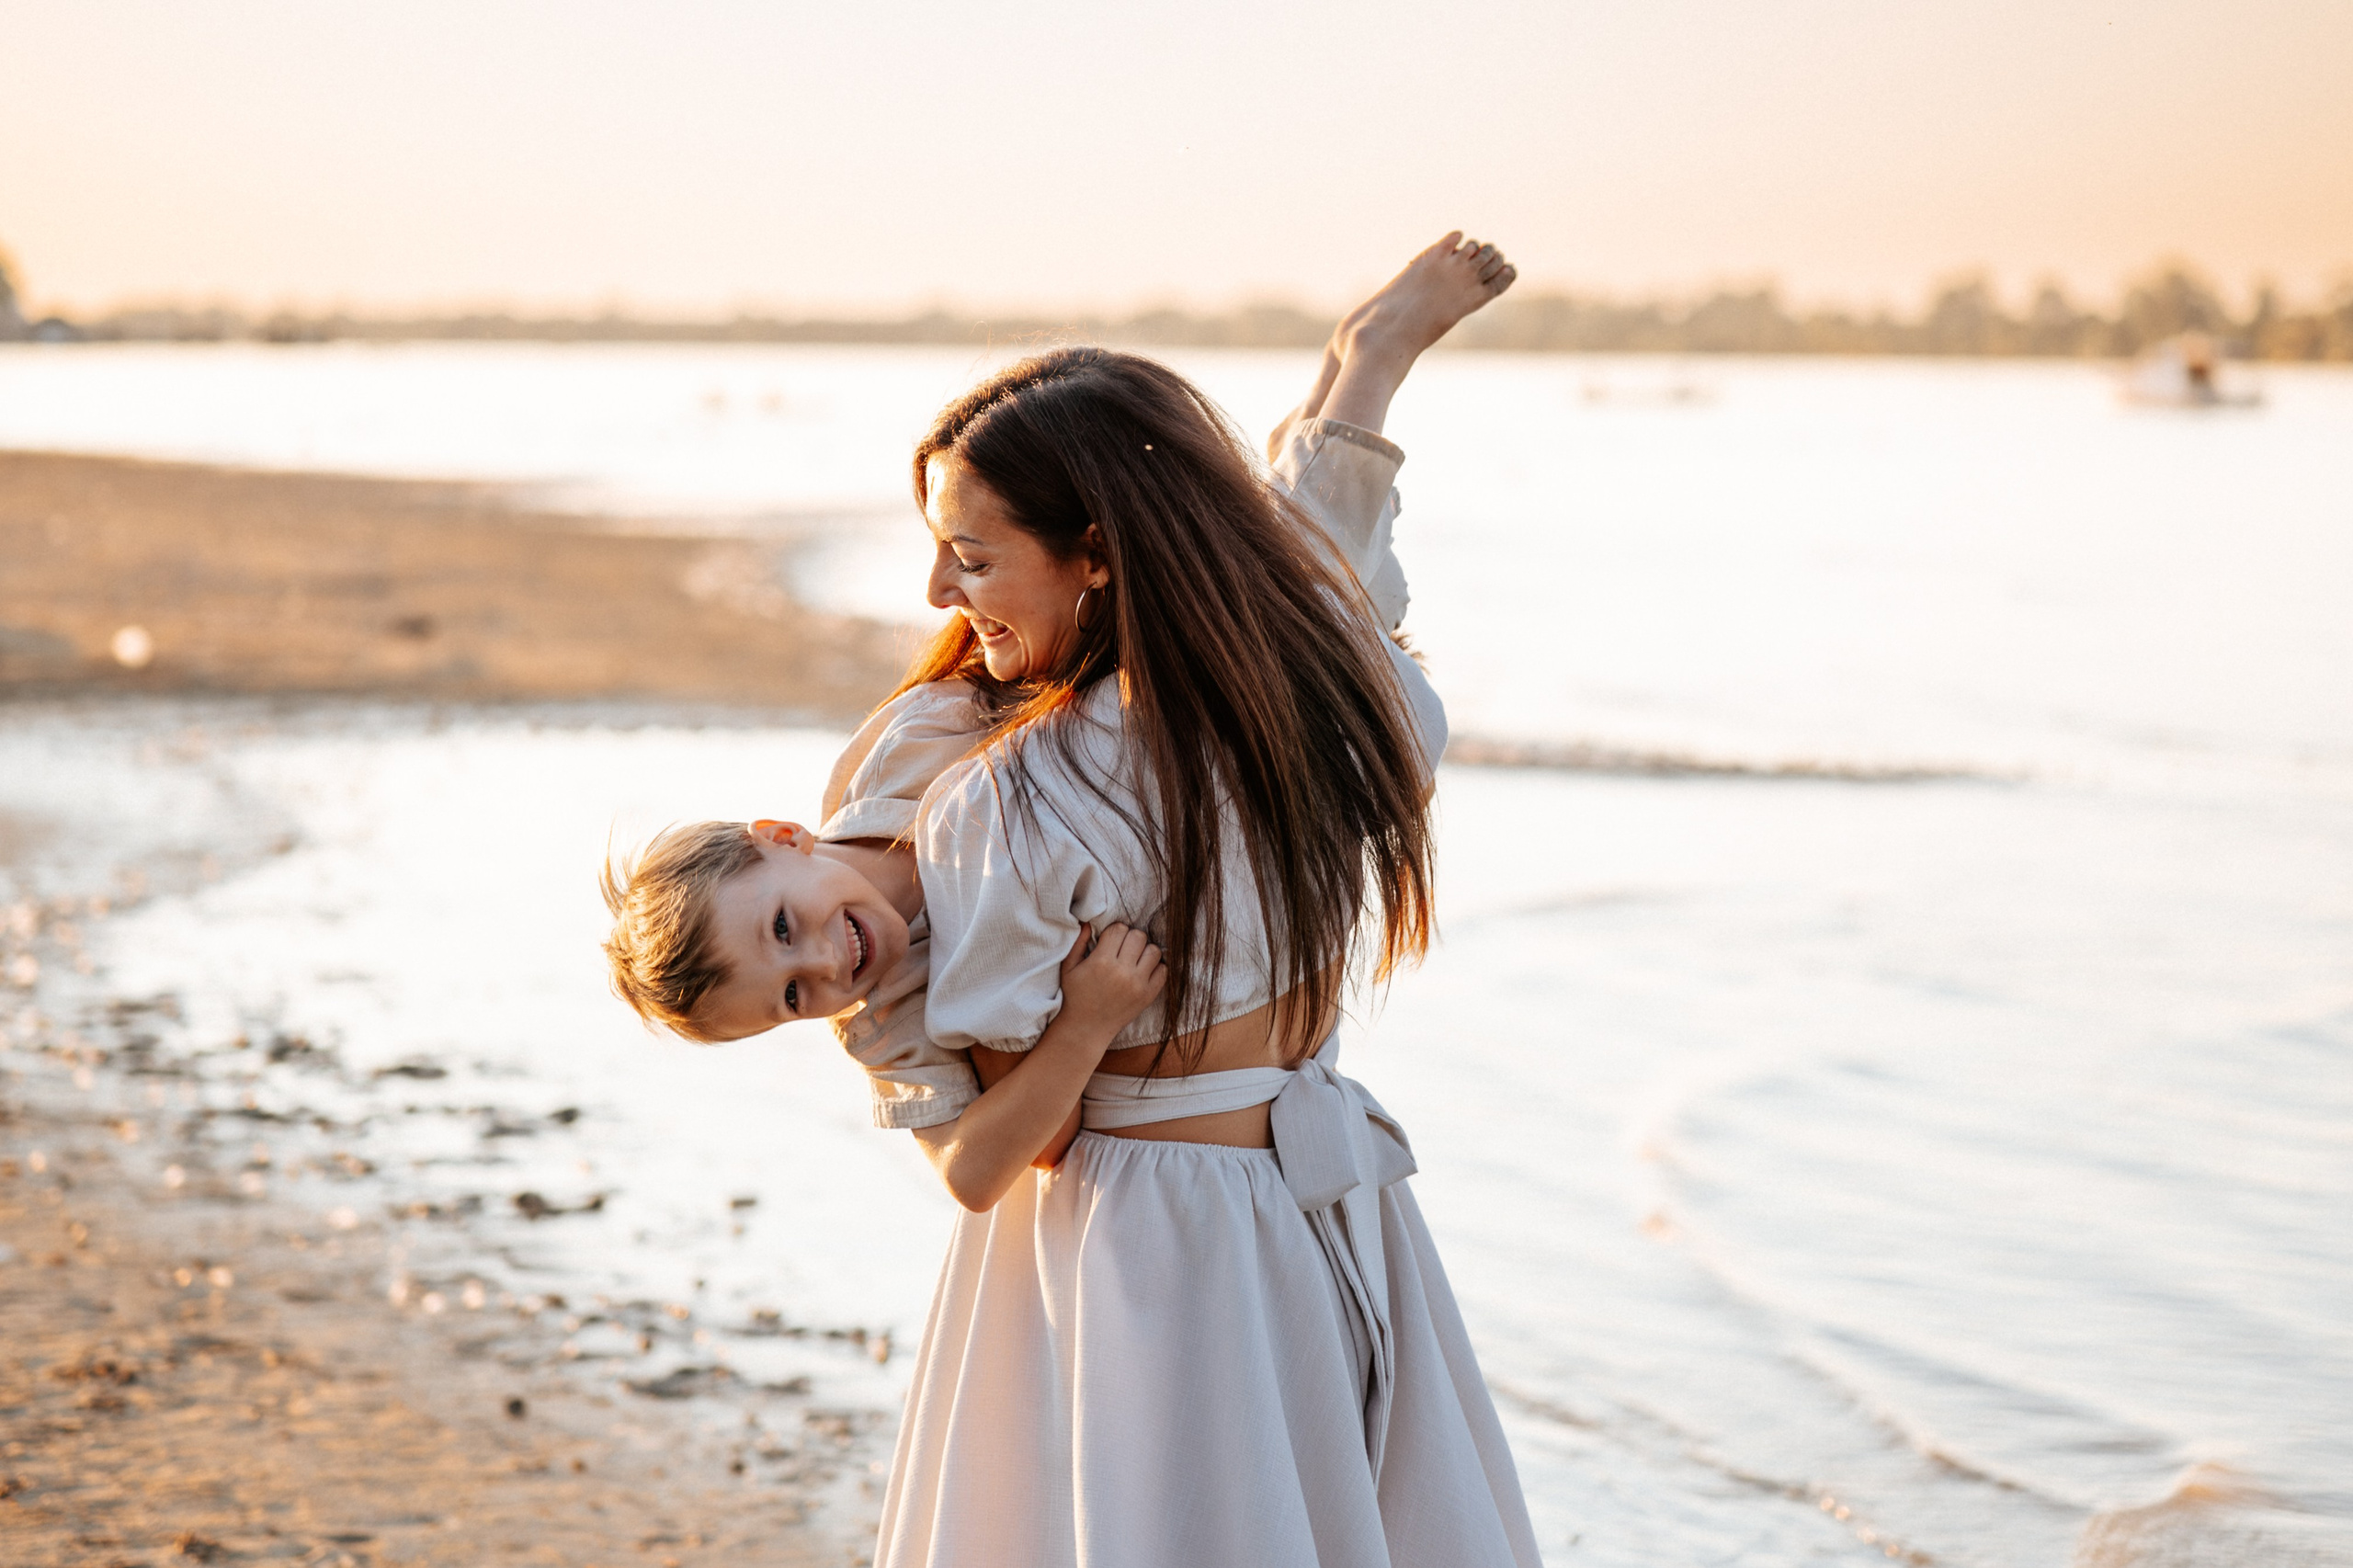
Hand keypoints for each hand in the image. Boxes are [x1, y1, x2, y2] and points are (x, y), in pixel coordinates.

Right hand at [1056, 922, 1166, 1039]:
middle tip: (1123, 949)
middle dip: (1130, 938)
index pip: (1119, 929)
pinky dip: (1156, 968)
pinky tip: (1142, 971)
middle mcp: (1122, 972)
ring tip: (1134, 959)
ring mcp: (1138, 984)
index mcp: (1101, 961)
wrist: (1086, 1029)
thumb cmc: (1075, 996)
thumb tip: (1088, 923)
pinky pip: (1163, 971)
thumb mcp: (1069, 968)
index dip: (1115, 932)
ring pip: (1154, 951)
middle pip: (1139, 936)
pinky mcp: (1148, 996)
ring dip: (1145, 951)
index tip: (1110, 941)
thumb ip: (1078, 942)